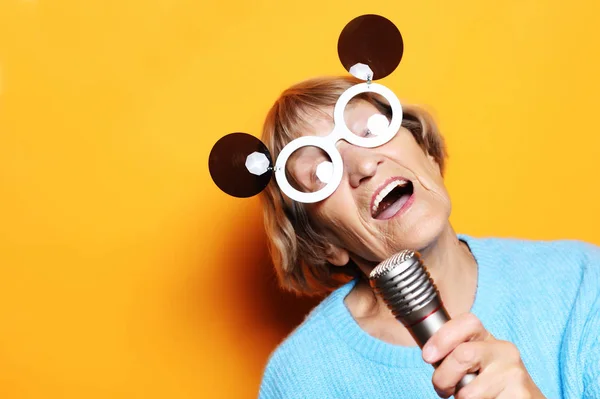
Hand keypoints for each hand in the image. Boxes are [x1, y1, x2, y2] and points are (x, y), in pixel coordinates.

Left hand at [421, 313, 545, 398]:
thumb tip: (429, 354)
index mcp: (488, 339)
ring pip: (469, 392)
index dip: (442, 337)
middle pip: (462, 355)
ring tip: (470, 398)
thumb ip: (454, 354)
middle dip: (443, 378)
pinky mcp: (520, 395)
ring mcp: (513, 373)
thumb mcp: (473, 363)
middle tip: (443, 390)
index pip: (467, 322)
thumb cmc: (489, 384)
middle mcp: (504, 350)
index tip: (428, 356)